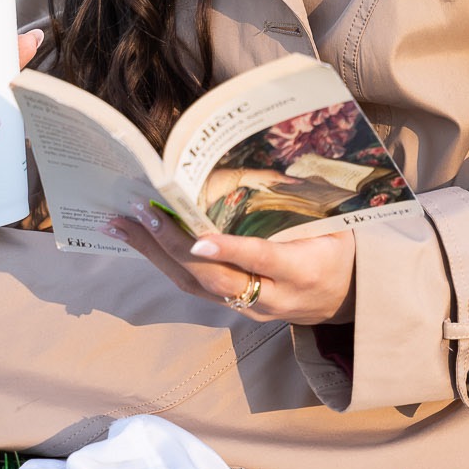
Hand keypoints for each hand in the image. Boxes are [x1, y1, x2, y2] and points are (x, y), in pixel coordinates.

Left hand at [108, 211, 355, 326]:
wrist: (348, 302)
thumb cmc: (341, 250)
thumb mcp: (337, 226)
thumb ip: (306, 202)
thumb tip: (277, 159)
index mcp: (302, 271)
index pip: (261, 262)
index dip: (230, 251)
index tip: (198, 237)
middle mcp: (272, 297)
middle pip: (215, 279)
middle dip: (174, 246)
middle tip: (142, 212)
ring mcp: (250, 308)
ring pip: (194, 286)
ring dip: (155, 254)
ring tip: (121, 225)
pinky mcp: (234, 309)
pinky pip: (194, 288)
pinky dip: (163, 262)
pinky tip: (140, 240)